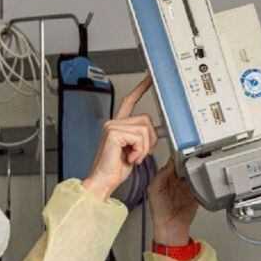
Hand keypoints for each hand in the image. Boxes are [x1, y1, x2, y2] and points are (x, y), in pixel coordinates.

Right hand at [82, 76, 157, 200]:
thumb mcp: (134, 150)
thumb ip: (142, 138)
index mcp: (118, 126)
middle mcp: (114, 123)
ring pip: (145, 128)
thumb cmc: (115, 169)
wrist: (103, 180)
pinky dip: (139, 151)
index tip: (149, 79)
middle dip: (150, 139)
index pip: (130, 101)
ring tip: (134, 157)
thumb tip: (157, 133)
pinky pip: (139, 137)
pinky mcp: (114, 133)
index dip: (140, 89)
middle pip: (146, 119)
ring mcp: (112, 127)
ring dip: (145, 147)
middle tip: (141, 153)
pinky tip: (129, 158)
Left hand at [148, 159, 199, 246]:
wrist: (171, 227)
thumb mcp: (154, 190)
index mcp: (166, 177)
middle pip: (186, 165)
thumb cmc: (159, 212)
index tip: (184, 151)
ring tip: (199, 166)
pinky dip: (203, 180)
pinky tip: (203, 177)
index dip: (179, 156)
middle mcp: (177, 180)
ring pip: (195, 172)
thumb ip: (161, 175)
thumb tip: (170, 163)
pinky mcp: (196, 193)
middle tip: (194, 157)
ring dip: (198, 169)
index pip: (174, 161)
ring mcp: (187, 186)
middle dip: (190, 160)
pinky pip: (201, 183)